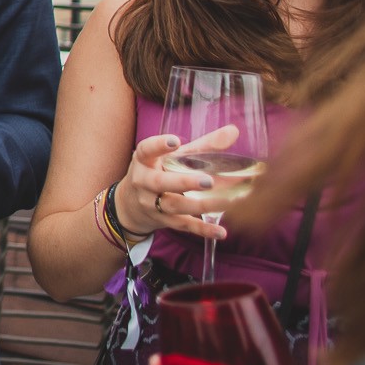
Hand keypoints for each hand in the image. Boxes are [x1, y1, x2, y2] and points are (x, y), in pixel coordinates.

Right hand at [116, 128, 239, 239]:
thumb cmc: (157, 172)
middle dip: (185, 182)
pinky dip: (203, 230)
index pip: (146, 150)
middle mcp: (144, 182)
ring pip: (175, 205)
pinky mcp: (163, 221)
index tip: (175, 141)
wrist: (130, 205)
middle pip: (162, 183)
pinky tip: (221, 232)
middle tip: (208, 181)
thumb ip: (202, 145)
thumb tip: (234, 131)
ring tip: (227, 202)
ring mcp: (152, 204)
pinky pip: (184, 225)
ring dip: (201, 205)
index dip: (159, 145)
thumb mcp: (170, 157)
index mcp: (145, 161)